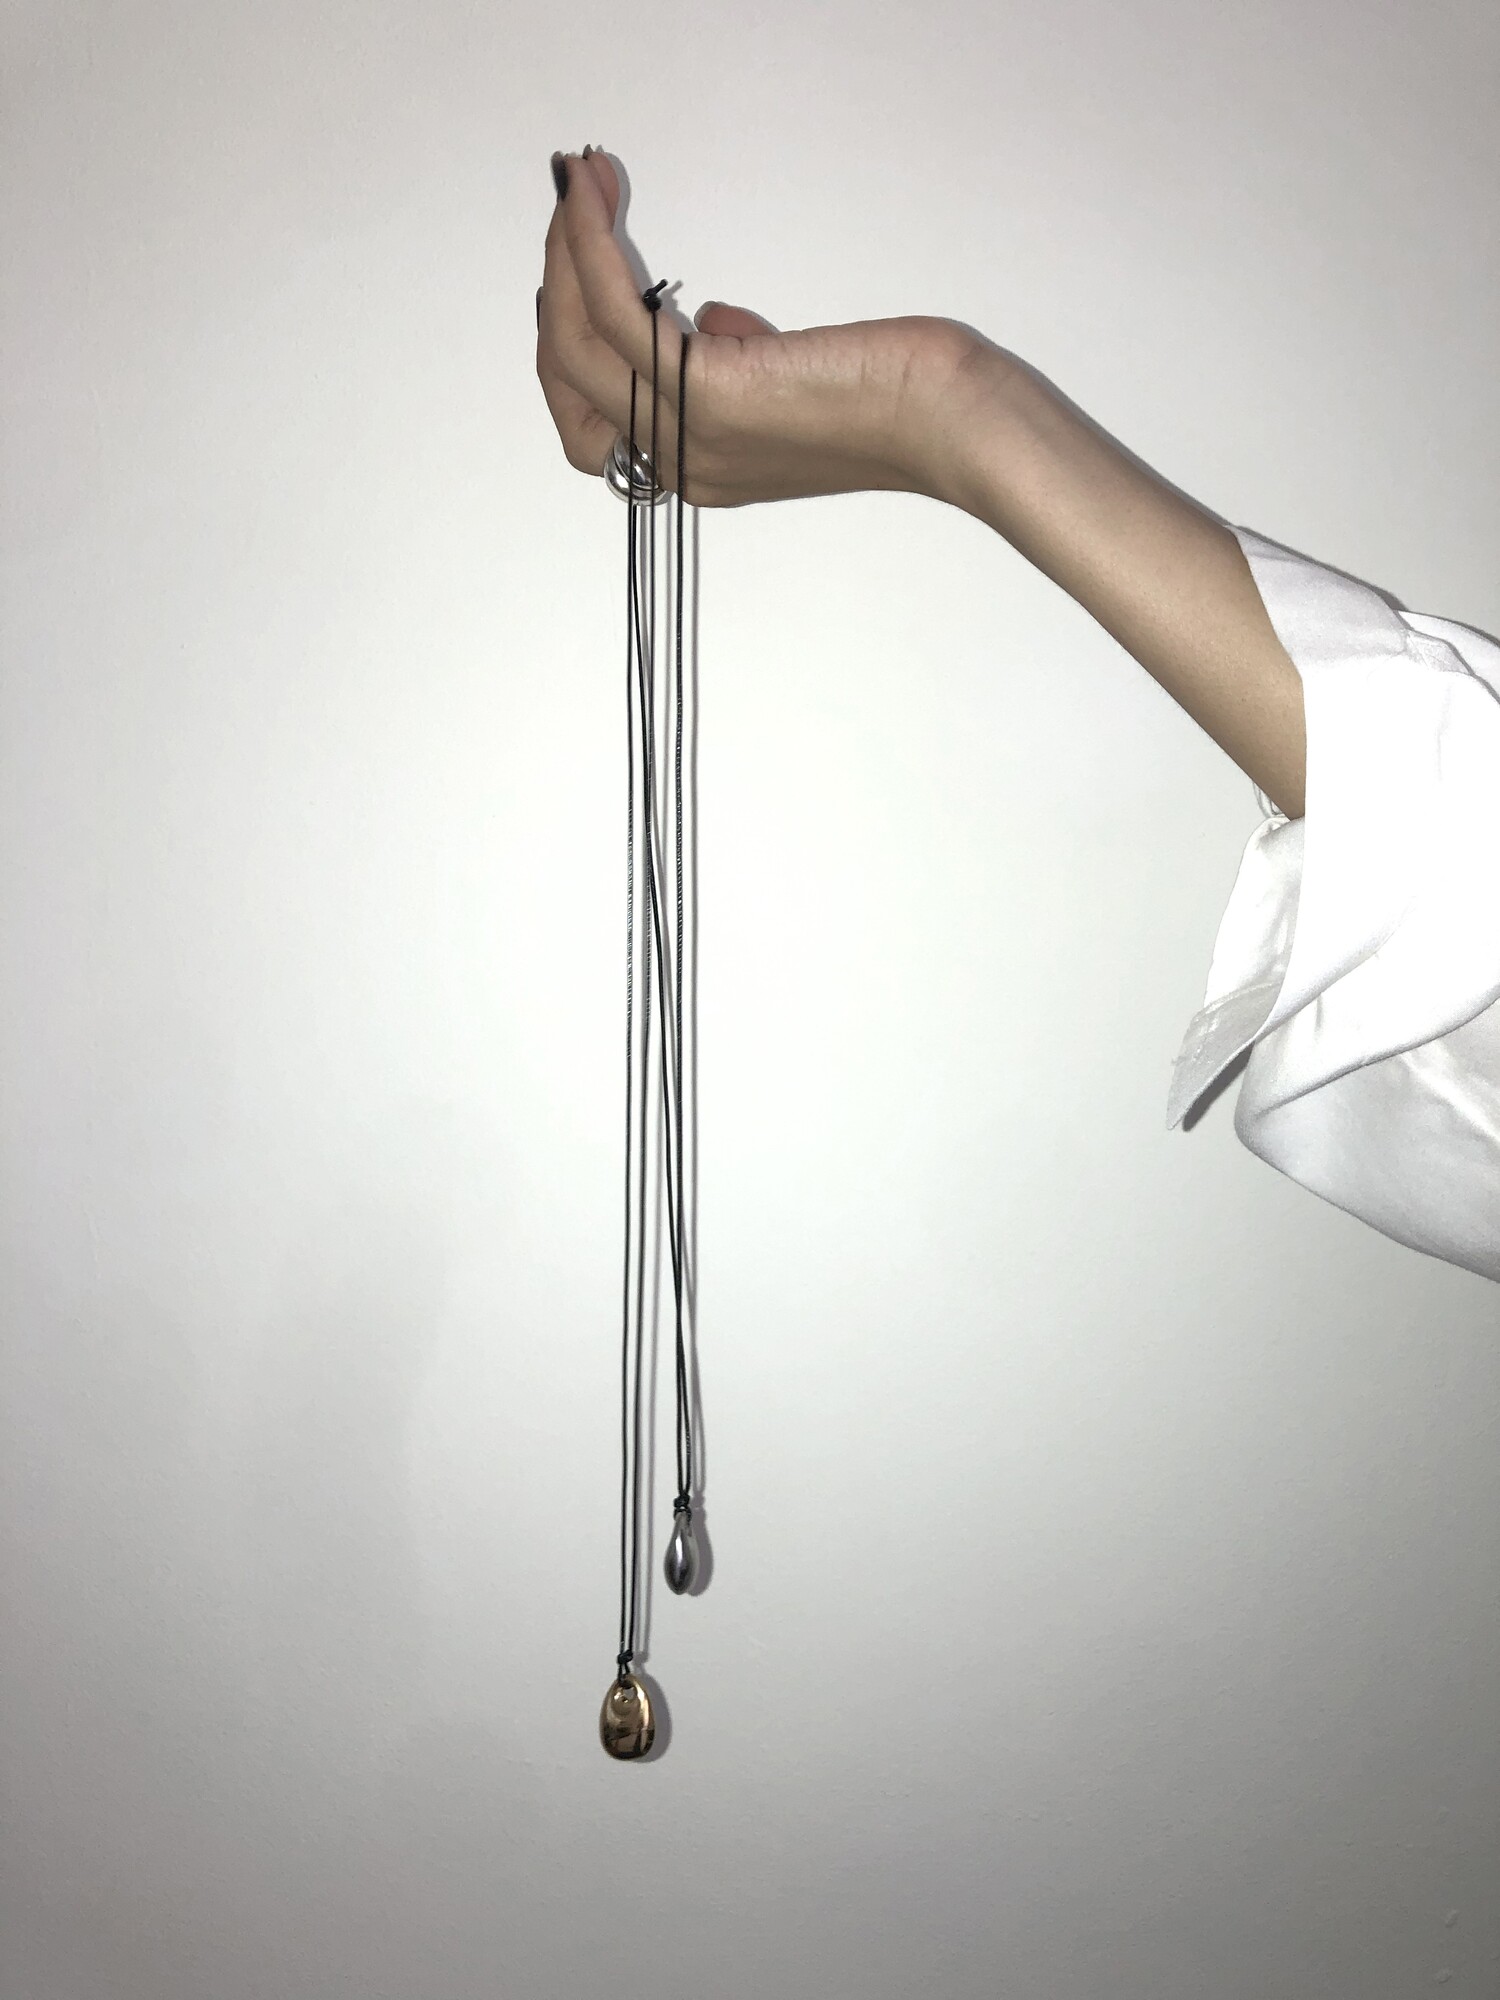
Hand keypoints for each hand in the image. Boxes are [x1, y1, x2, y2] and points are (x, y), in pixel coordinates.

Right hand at [536, 149, 977, 507]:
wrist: (947, 421)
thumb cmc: (900, 397)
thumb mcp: (797, 378)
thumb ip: (742, 359)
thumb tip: (712, 322)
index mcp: (702, 464)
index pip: (591, 425)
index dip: (570, 350)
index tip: (580, 279)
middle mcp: (683, 461)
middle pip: (569, 379)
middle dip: (557, 283)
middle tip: (573, 209)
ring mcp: (690, 434)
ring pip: (577, 346)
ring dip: (566, 251)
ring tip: (578, 185)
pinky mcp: (709, 394)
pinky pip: (617, 317)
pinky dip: (591, 250)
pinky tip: (594, 199)